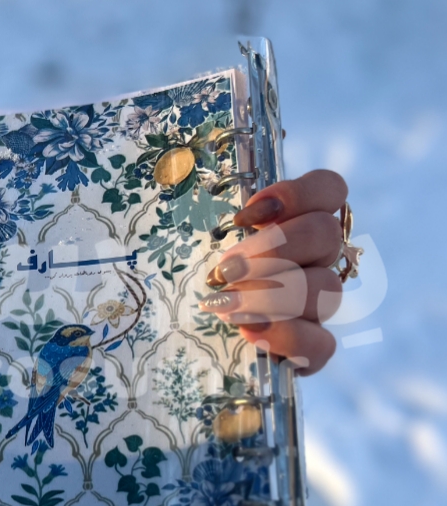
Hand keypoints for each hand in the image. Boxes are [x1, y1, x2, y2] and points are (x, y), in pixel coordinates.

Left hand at [201, 169, 347, 374]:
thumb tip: (240, 156)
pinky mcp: (310, 350)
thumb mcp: (190, 228)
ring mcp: (316, 305)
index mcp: (295, 221)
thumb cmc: (188, 270)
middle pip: (326, 234)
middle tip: (226, 267)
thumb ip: (213, 195)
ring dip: (272, 294)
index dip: (298, 194)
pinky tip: (249, 332)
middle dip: (275, 247)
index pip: (330, 189)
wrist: (174, 333)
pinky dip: (287, 337)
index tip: (245, 214)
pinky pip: (322, 345)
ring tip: (224, 304)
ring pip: (325, 290)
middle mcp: (314, 259)